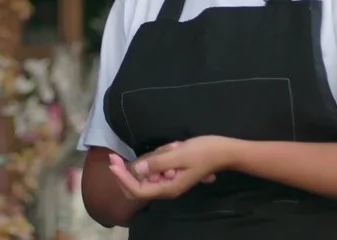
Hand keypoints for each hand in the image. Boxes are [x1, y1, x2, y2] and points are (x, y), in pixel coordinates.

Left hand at [108, 136, 237, 200]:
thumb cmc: (204, 152)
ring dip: (149, 161)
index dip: (122, 178)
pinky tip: (173, 147)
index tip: (113, 163)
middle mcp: (166, 188)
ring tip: (172, 147)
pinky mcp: (171, 174)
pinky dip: (157, 158)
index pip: (138, 190)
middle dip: (125, 174)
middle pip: (136, 189)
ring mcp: (168, 181)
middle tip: (115, 157)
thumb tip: (137, 169)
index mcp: (168, 188)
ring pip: (145, 176)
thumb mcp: (180, 154)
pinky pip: (155, 168)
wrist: (224, 151)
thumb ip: (158, 163)